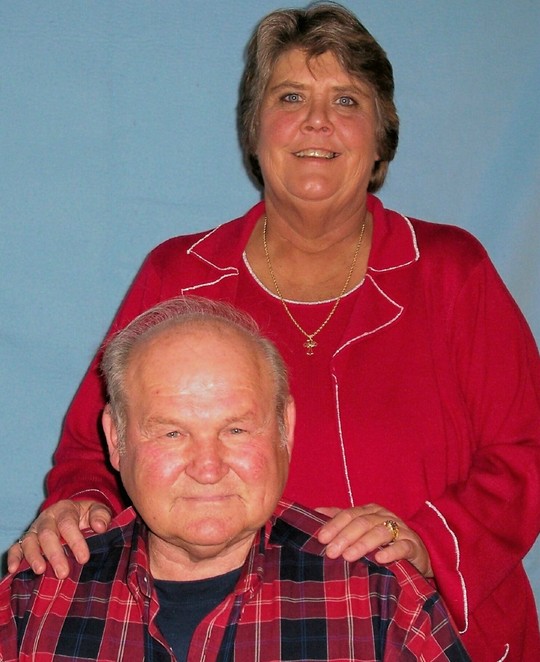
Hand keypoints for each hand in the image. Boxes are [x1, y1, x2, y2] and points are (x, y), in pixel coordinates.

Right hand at [7, 499, 111, 578]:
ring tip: (40, 571)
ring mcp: (34, 529)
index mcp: (65, 509)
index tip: (84, 558)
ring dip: (33, 556)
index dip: (75, 541)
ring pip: (30, 541)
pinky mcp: (25, 540)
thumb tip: (100, 527)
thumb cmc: (87, 515)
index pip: (68, 524)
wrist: (74, 511)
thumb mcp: (97, 511)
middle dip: (54, 554)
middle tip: (63, 572)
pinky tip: (14, 569)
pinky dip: (14, 557)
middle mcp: (47, 518)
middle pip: (47, 534)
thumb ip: (101, 516)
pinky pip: (16, 547)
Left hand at [316, 503, 432, 576]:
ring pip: (380, 533)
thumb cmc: (384, 540)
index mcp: (370, 510)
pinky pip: (402, 547)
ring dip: (363, 544)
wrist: (418, 552)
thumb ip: (341, 518)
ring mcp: (401, 530)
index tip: (321, 538)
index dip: (334, 525)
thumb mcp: (363, 528)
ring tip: (348, 557)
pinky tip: (380, 559)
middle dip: (345, 537)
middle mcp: (385, 516)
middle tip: (331, 552)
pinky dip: (391, 552)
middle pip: (362, 522)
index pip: (349, 514)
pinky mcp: (413, 545)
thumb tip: (315, 512)